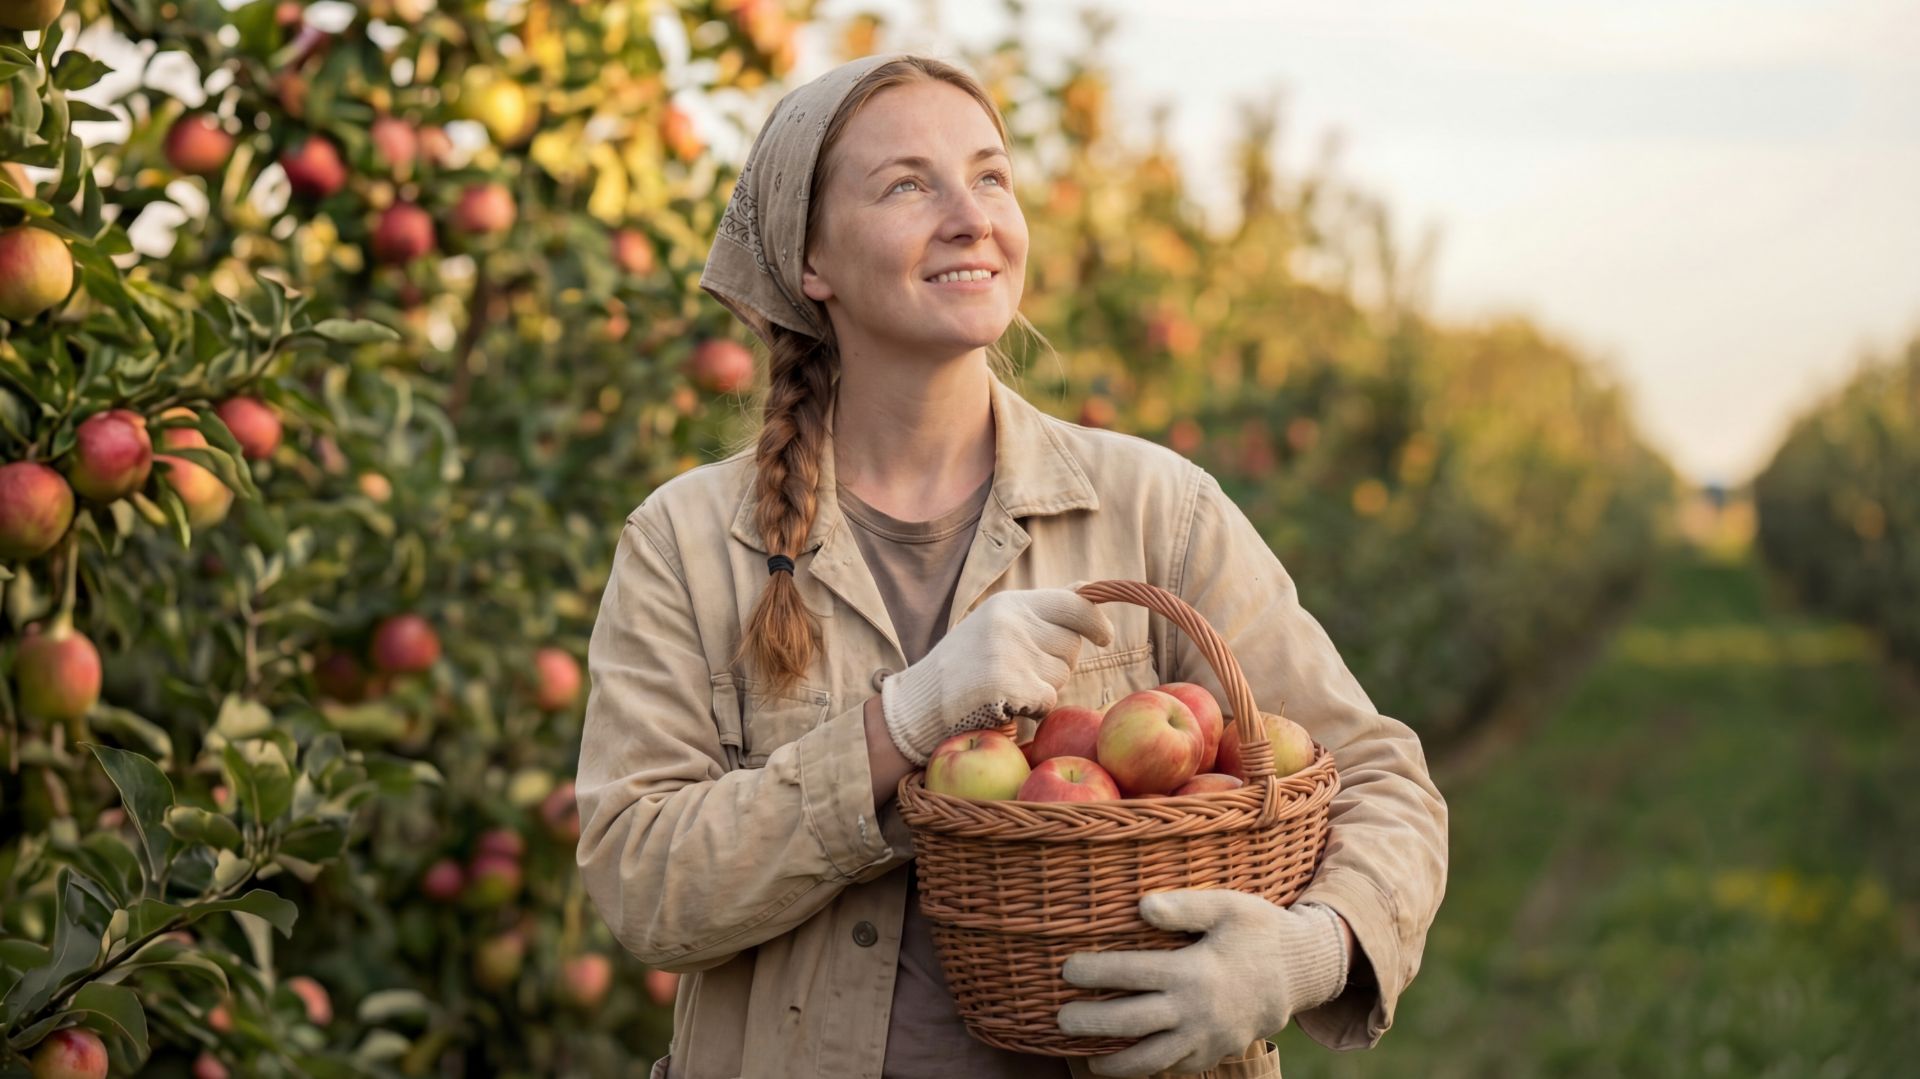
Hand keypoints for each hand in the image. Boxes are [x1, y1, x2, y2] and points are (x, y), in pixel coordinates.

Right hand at [879, 587, 1113, 764]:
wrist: (918, 704)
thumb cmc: (962, 668)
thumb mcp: (995, 625)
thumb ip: (1039, 611)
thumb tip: (1085, 588)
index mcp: (1009, 604)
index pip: (1073, 604)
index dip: (1094, 622)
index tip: (1105, 637)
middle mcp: (1012, 621)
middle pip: (1071, 646)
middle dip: (1057, 664)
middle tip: (1020, 672)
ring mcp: (1010, 651)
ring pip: (1061, 676)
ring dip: (1044, 689)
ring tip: (1006, 688)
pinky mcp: (1007, 683)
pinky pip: (1048, 701)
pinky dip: (1034, 710)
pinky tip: (1006, 706)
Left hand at [1056, 890, 1347, 1077]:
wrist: (1301, 973)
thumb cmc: (1258, 931)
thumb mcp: (1228, 907)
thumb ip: (1185, 906)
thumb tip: (1141, 905)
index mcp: (1195, 970)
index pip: (1134, 973)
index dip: (1097, 972)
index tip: (1066, 969)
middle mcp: (1197, 1010)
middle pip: (1133, 1023)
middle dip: (1092, 1023)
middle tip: (1060, 1019)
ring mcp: (1206, 1038)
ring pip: (1152, 1060)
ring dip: (1116, 1063)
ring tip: (1087, 1059)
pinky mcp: (1214, 1053)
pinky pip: (1174, 1067)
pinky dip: (1147, 1070)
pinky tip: (1123, 1063)